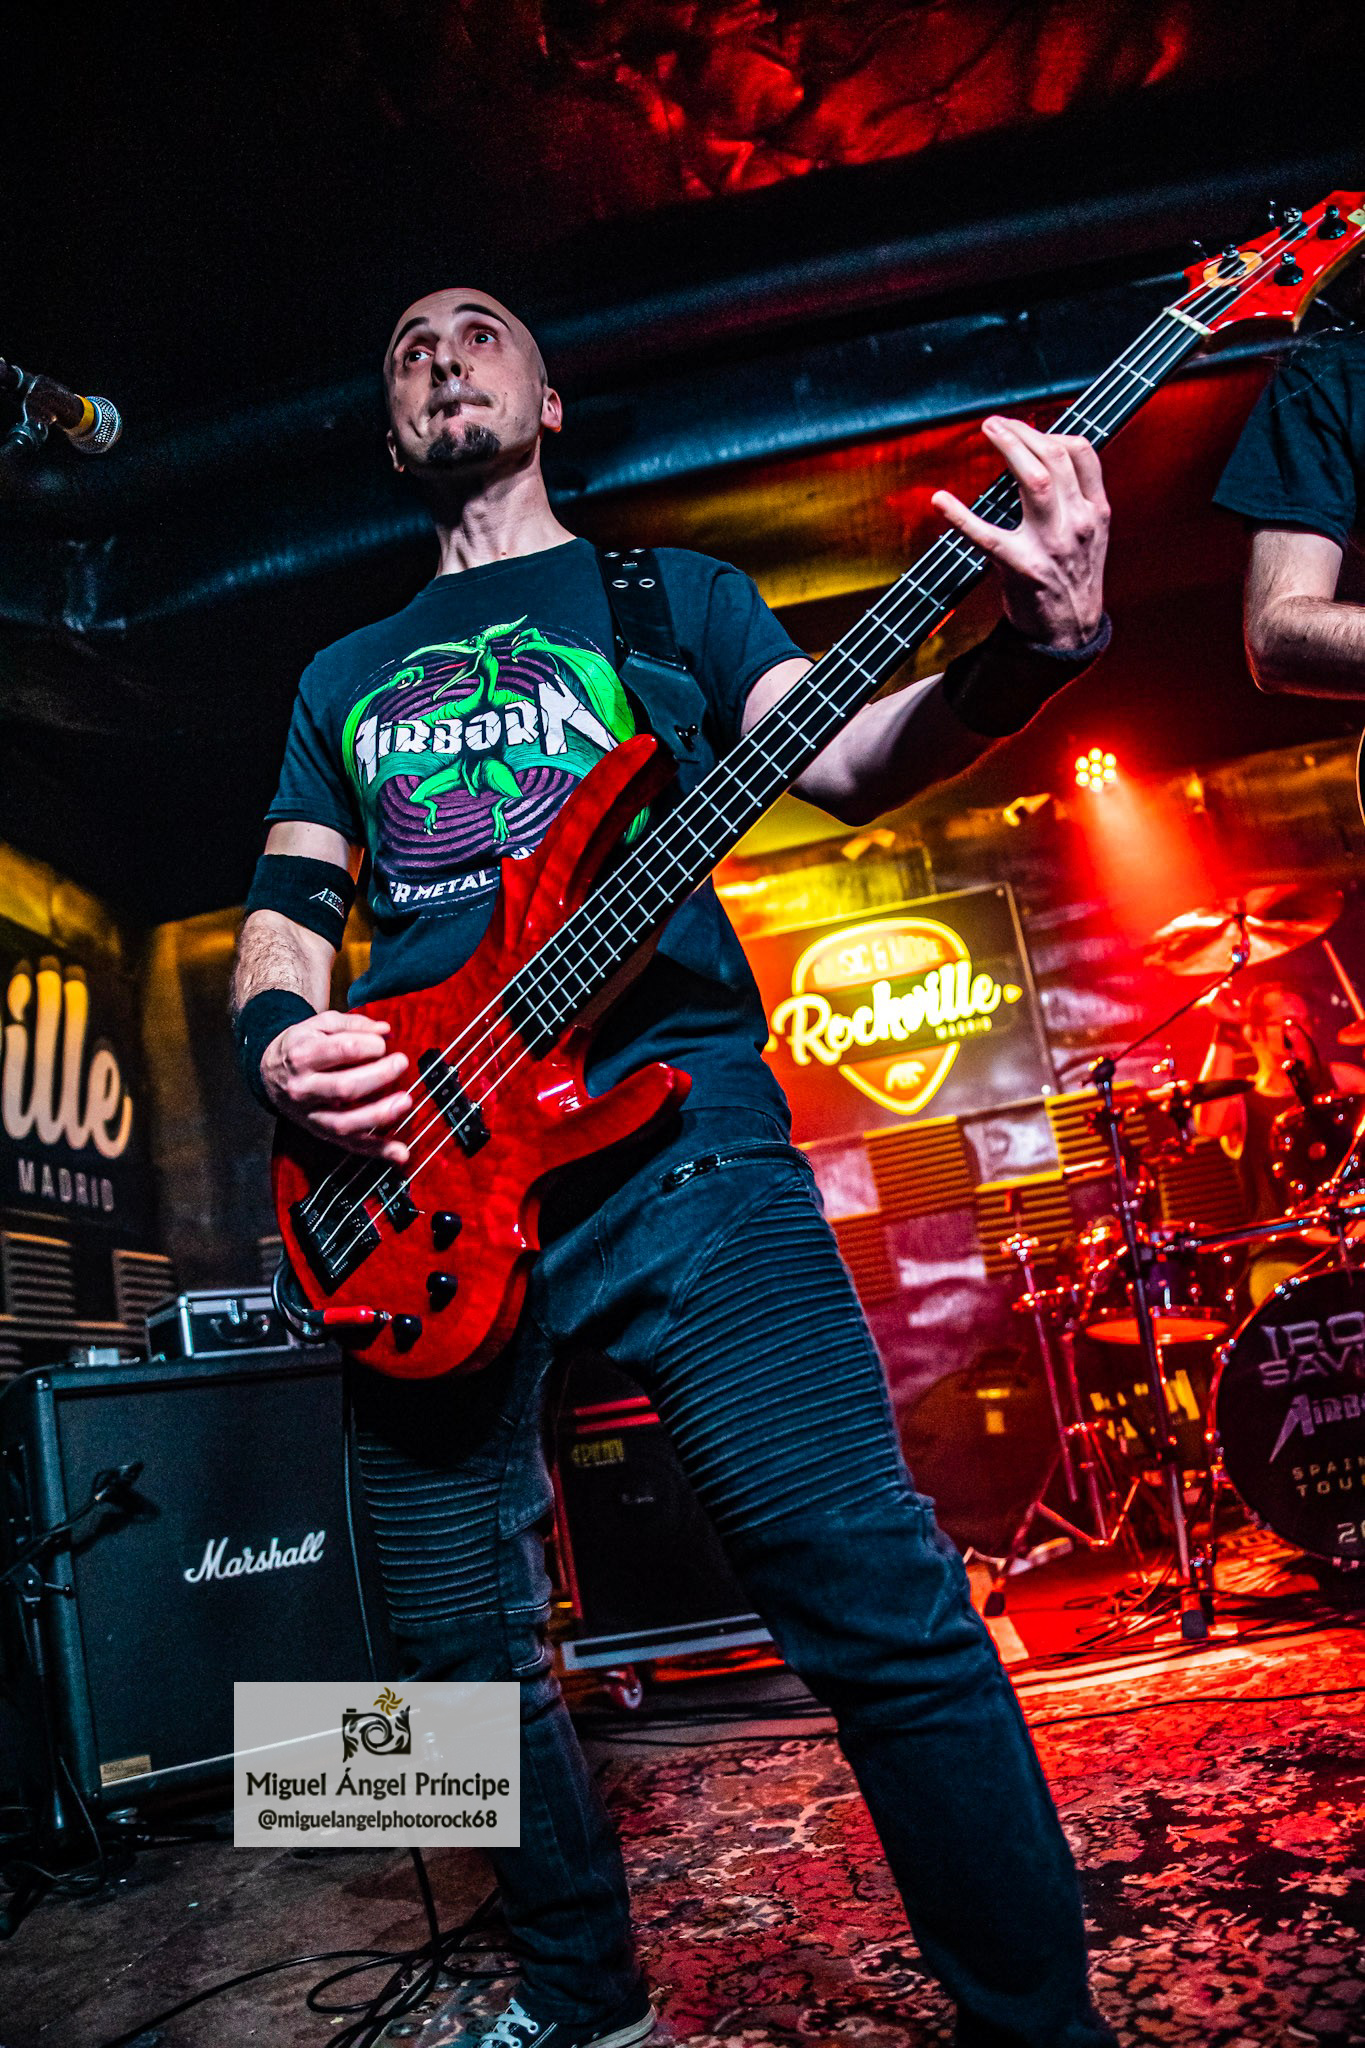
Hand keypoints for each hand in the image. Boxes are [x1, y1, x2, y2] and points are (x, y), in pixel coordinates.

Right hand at [261, 1010, 412, 1163]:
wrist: (269, 1073)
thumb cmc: (301, 1046)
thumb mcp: (318, 1024)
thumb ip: (352, 1024)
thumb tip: (384, 1030)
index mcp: (302, 1056)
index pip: (340, 1051)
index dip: (368, 1045)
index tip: (382, 1043)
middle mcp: (303, 1088)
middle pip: (345, 1088)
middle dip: (379, 1076)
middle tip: (401, 1062)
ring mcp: (311, 1114)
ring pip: (346, 1123)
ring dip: (379, 1115)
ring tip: (404, 1102)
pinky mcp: (321, 1132)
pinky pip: (350, 1145)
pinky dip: (377, 1151)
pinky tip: (400, 1153)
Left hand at [932, 416, 1109, 649]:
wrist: (1070, 632)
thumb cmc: (1072, 578)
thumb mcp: (1091, 535)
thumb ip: (1078, 498)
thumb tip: (1048, 456)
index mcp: (1097, 512)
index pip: (1082, 454)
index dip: (1052, 432)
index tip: (1028, 428)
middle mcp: (1079, 524)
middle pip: (1056, 459)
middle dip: (1024, 433)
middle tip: (996, 423)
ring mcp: (1052, 546)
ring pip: (1036, 482)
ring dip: (1010, 449)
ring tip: (988, 431)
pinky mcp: (1022, 568)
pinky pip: (986, 536)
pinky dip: (961, 516)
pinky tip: (941, 500)